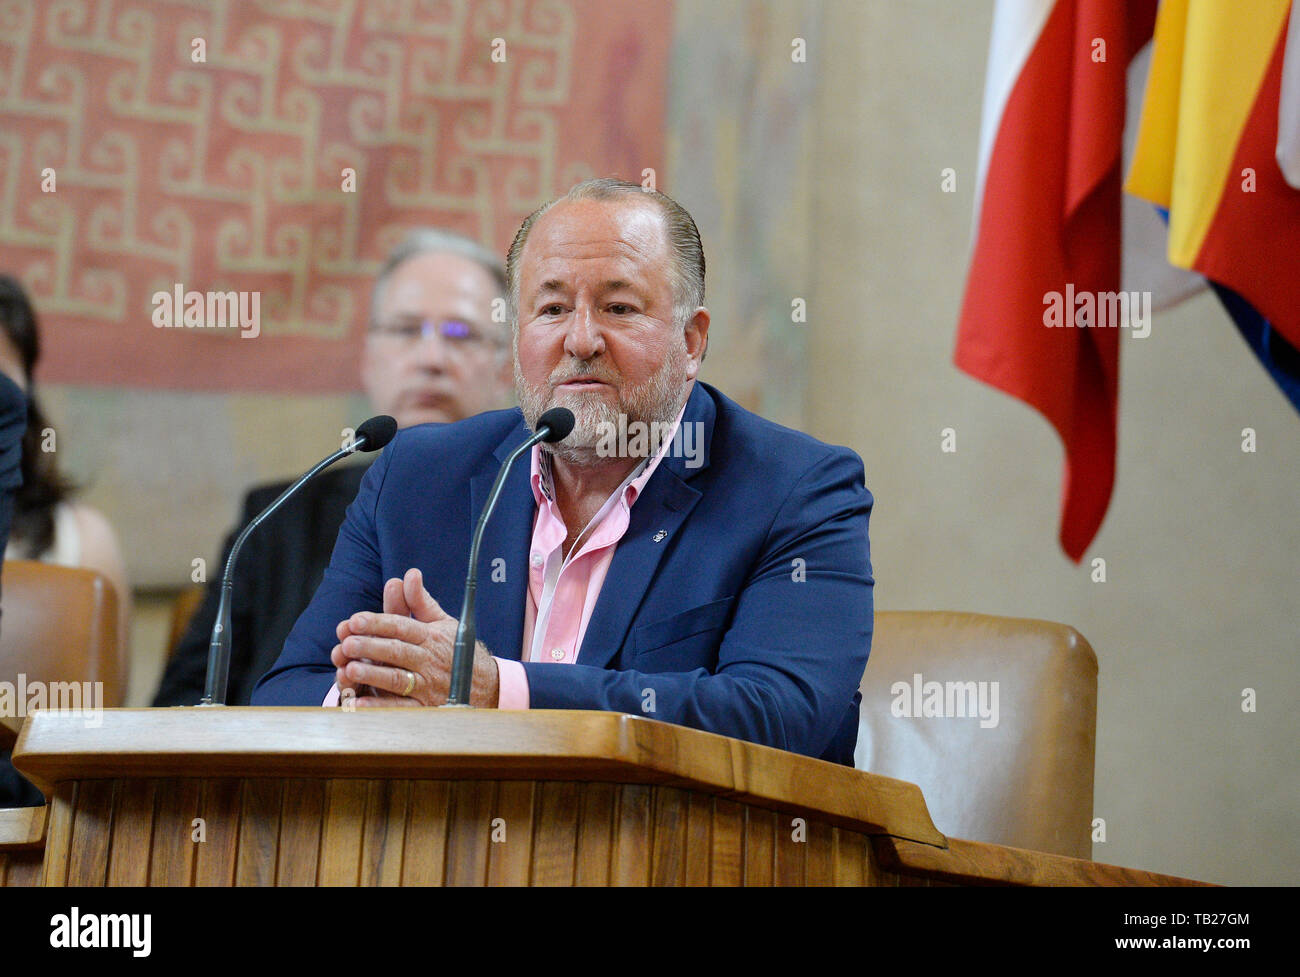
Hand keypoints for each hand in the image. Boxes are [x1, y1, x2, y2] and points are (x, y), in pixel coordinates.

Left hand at [331, 567, 499, 707]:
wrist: (484, 685)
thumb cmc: (456, 650)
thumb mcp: (441, 622)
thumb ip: (419, 601)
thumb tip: (409, 574)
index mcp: (430, 636)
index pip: (401, 627)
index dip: (378, 623)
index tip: (355, 620)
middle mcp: (428, 659)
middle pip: (396, 651)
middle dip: (371, 647)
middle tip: (346, 643)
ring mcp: (426, 685)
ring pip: (397, 678)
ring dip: (373, 674)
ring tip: (349, 670)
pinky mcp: (424, 707)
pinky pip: (400, 708)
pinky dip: (378, 707)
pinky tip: (358, 703)